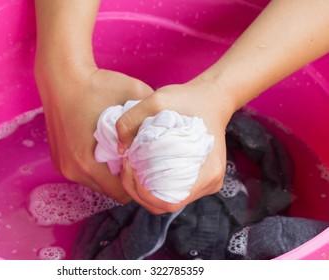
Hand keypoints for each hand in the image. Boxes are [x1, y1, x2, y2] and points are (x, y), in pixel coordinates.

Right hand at [35, 63, 152, 202]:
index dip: (136, 181)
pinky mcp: (58, 160)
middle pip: (108, 190)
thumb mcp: (133, 93)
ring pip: (95, 182)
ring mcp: (63, 166)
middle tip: (132, 158)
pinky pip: (83, 172)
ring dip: (107, 173)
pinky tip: (101, 148)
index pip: (121, 193)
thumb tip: (171, 129)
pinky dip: (94, 165)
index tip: (143, 165)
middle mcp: (73, 170)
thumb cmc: (97, 85)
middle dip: (122, 178)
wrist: (61, 76)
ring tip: (117, 152)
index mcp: (88, 163)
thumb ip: (153, 114)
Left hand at [116, 80, 235, 212]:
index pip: (168, 201)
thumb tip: (120, 149)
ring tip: (133, 165)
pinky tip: (144, 166)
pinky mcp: (199, 180)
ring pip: (166, 200)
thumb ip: (131, 120)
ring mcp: (205, 184)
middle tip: (126, 166)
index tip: (130, 166)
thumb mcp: (156, 101)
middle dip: (137, 191)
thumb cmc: (186, 100)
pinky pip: (171, 191)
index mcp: (207, 171)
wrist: (210, 98)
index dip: (142, 191)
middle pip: (164, 204)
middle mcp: (209, 183)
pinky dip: (153, 184)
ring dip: (144, 189)